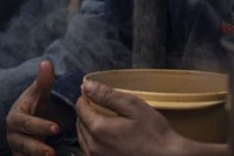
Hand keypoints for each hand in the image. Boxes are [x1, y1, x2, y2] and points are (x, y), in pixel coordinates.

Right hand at [7, 61, 60, 155]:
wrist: (27, 120)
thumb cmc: (34, 106)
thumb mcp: (39, 94)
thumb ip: (44, 81)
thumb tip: (46, 62)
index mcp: (15, 118)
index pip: (26, 123)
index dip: (40, 126)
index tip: (56, 128)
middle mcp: (13, 134)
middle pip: (23, 143)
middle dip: (37, 148)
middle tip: (52, 152)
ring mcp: (16, 147)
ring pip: (23, 155)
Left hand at [75, 79, 227, 155]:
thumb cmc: (154, 133)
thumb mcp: (133, 107)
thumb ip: (107, 95)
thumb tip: (85, 85)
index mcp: (98, 129)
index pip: (80, 107)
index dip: (87, 97)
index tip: (97, 95)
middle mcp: (92, 146)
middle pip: (79, 122)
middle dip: (87, 112)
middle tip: (103, 107)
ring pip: (83, 138)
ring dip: (89, 127)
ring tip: (105, 121)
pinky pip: (89, 150)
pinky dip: (93, 141)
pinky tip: (107, 138)